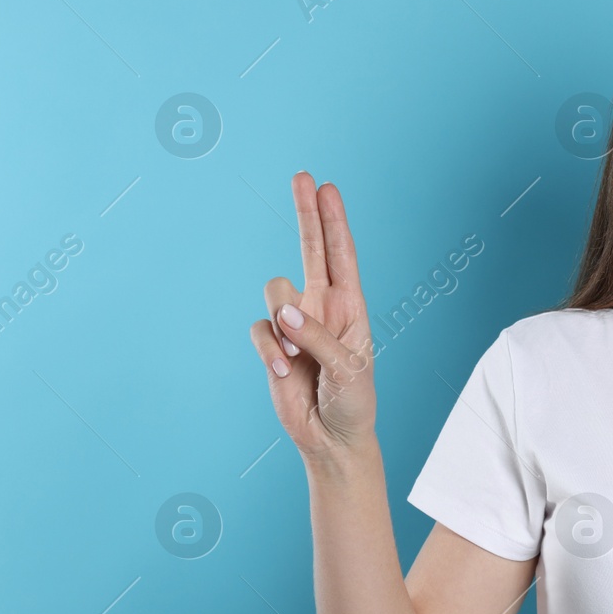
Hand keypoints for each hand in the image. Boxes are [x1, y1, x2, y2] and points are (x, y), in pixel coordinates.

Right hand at [248, 171, 376, 461]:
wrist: (332, 437)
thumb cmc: (353, 401)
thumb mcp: (347, 368)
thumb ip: (318, 336)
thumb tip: (283, 310)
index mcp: (351, 306)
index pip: (341, 254)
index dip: (333, 220)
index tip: (326, 187)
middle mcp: (322, 306)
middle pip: (309, 249)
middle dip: (306, 214)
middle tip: (302, 177)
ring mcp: (295, 323)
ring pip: (274, 290)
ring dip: (283, 320)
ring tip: (298, 354)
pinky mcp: (272, 344)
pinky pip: (259, 328)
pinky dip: (269, 348)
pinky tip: (283, 370)